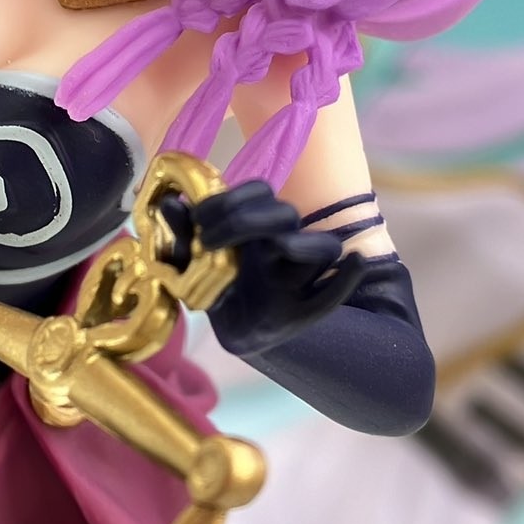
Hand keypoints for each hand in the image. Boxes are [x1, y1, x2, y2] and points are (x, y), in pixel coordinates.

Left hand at [160, 180, 367, 357]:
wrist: (240, 332)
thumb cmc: (219, 287)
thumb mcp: (192, 264)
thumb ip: (180, 238)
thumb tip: (167, 206)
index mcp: (258, 225)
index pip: (258, 191)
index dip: (230, 197)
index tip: (198, 218)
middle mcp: (283, 243)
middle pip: (286, 214)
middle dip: (250, 218)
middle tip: (209, 239)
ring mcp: (300, 275)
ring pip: (322, 248)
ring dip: (302, 243)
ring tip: (276, 248)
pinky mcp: (308, 308)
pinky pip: (337, 292)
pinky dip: (348, 279)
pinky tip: (356, 264)